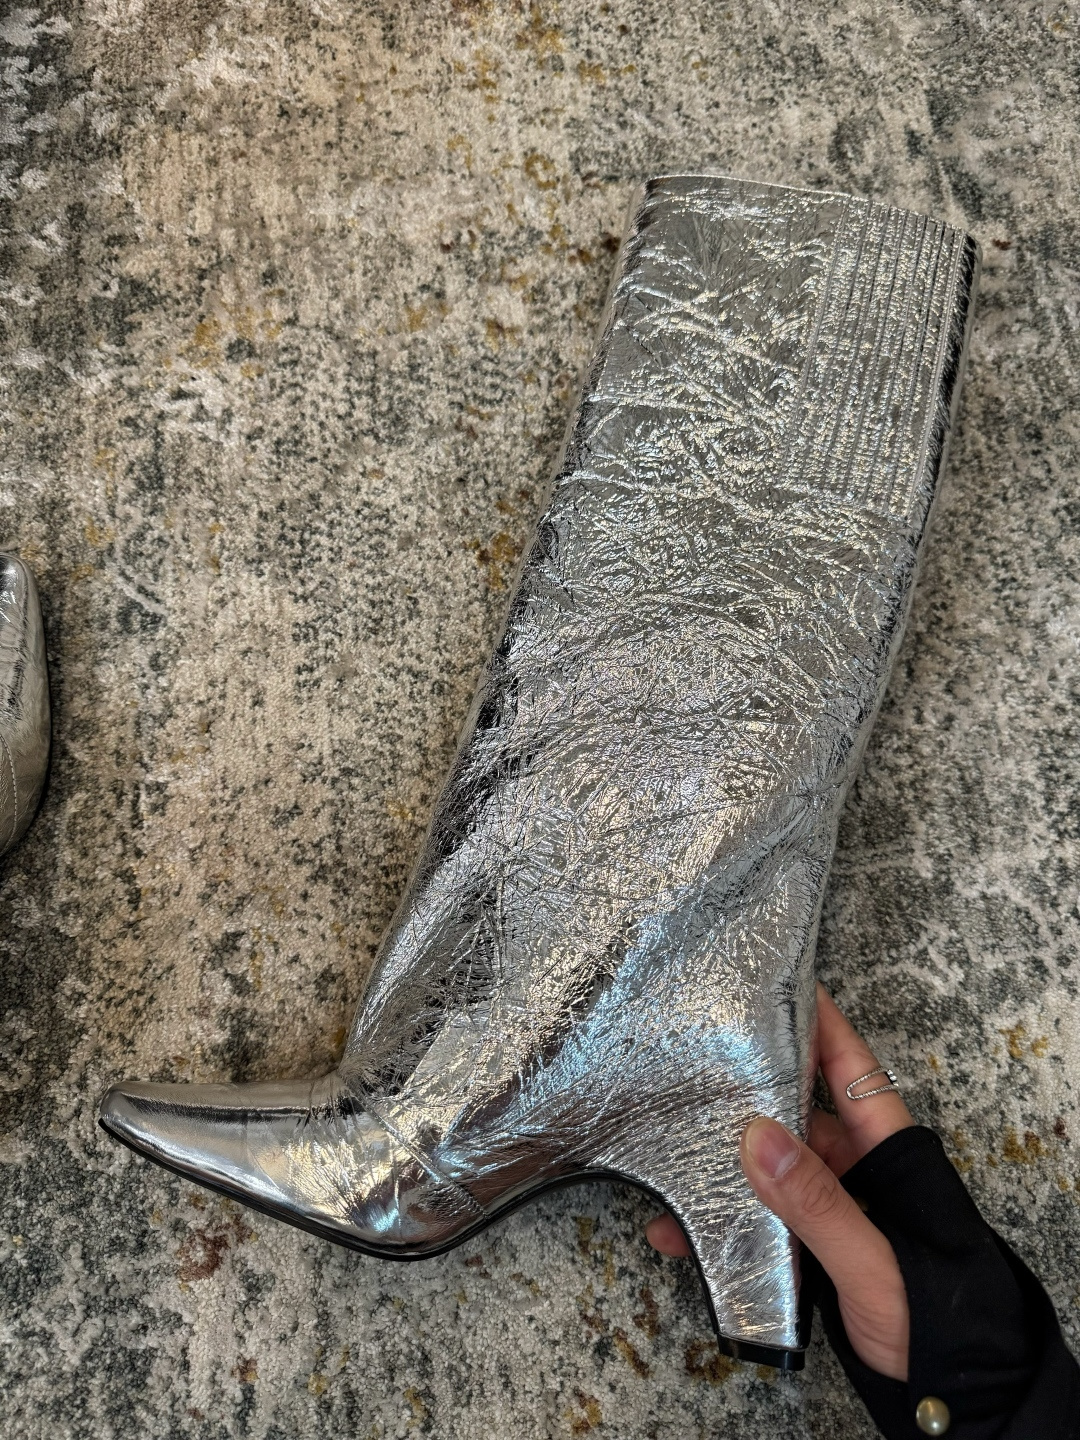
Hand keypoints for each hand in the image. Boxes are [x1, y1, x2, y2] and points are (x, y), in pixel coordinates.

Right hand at [645, 983, 913, 1379]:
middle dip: (739, 1089)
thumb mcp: (875, 1259)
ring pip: (762, 1163)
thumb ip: (818, 1202)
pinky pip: (752, 1217)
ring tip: (661, 1147)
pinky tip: (670, 1227)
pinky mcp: (804, 1243)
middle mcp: (852, 1165)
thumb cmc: (935, 1316)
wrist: (948, 1392)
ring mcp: (827, 1203)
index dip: (814, 1017)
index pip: (846, 1063)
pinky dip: (711, 1222)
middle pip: (789, 1107)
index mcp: (884, 1148)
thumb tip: (757, 1136)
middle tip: (683, 1060)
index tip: (768, 977)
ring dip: (714, 1162)